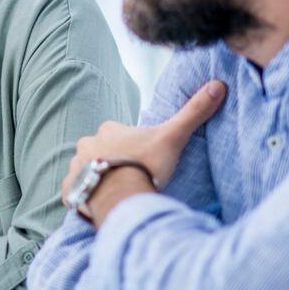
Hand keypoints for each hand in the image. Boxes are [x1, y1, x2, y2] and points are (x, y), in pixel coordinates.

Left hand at [61, 79, 225, 206]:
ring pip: (85, 170)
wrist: (122, 197)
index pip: (117, 134)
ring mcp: (75, 167)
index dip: (129, 146)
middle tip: (128, 177)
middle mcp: (86, 144)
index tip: (141, 158)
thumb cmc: (146, 164)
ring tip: (116, 193)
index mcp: (108, 130)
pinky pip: (74, 192)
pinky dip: (83, 198)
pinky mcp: (69, 190)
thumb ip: (193, 112)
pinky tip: (97, 205)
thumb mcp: (172, 137)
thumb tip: (219, 84)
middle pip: (99, 151)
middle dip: (110, 162)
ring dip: (97, 179)